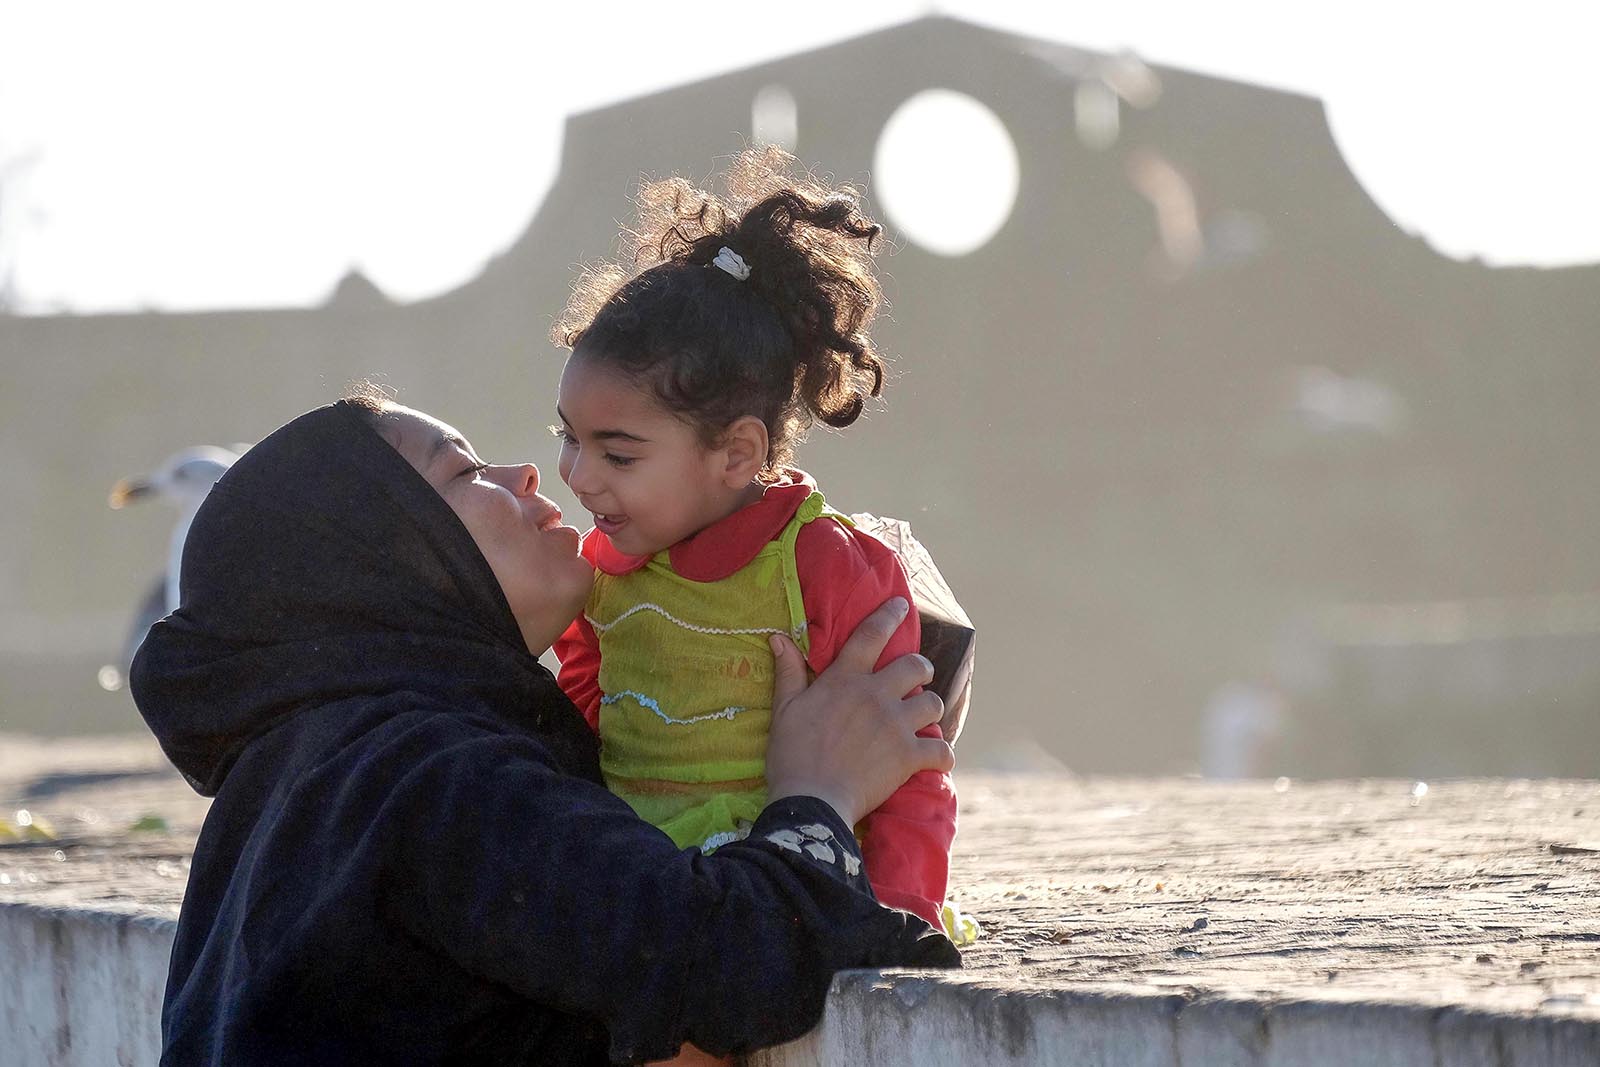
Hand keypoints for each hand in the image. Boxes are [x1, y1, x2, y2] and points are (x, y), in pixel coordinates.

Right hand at [765, 597, 952, 826]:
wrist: (811, 801)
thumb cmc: (791, 755)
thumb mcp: (784, 710)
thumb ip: (789, 673)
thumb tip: (779, 638)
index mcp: (845, 679)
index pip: (871, 635)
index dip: (889, 616)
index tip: (902, 606)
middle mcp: (876, 694)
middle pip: (915, 666)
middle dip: (921, 669)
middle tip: (918, 678)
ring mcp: (896, 724)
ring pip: (933, 704)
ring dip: (931, 710)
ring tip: (924, 719)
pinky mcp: (909, 756)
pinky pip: (941, 749)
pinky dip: (942, 755)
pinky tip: (937, 760)